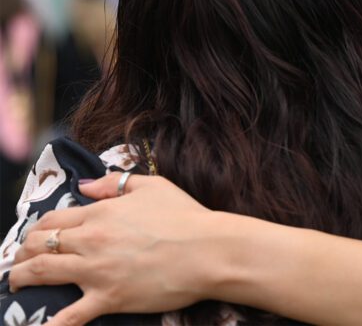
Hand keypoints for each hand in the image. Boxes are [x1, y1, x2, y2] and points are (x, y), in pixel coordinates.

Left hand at [10, 173, 216, 325]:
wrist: (209, 250)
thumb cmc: (186, 216)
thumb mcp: (153, 186)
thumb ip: (115, 182)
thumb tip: (84, 186)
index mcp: (102, 212)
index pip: (54, 220)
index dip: (38, 229)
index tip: (34, 238)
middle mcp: (92, 240)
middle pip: (40, 245)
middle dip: (23, 254)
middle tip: (20, 262)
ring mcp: (97, 271)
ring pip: (43, 273)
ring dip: (22, 278)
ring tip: (15, 284)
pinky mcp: (108, 298)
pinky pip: (69, 316)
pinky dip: (50, 324)